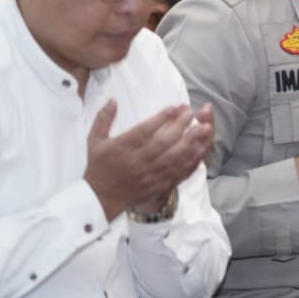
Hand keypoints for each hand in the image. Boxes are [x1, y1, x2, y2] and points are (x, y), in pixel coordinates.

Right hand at [85, 99, 213, 219]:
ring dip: (190, 142)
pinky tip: (200, 149)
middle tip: (192, 113)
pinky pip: (177, 173)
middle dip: (180, 126)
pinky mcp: (157, 185)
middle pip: (163, 142)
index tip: (175, 107)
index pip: (144, 131)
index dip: (161, 118)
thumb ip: (103, 118)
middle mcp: (136, 162)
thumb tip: (113, 99)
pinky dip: (190, 161)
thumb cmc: (99, 166)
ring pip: (173, 157)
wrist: (101, 199)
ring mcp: (148, 175)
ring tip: (204, 128)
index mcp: (121, 149)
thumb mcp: (94, 141)